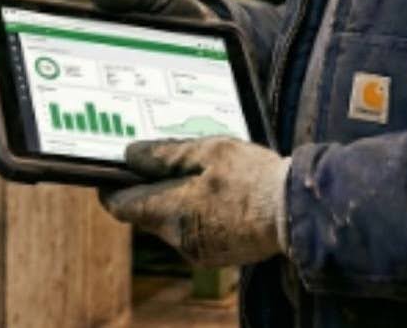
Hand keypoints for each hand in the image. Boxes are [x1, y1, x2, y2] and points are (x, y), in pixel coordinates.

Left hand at [100, 137, 288, 267]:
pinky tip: (222, 193)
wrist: (295, 211)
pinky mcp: (218, 254)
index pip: (121, 206)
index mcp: (170, 212)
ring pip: (172, 222)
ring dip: (179, 200)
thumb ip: (164, 155)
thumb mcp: (207, 152)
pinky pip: (195, 230)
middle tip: (167, 161)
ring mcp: (199, 251)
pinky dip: (199, 212)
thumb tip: (129, 156)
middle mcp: (178, 239)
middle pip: (147, 214)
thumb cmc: (252, 177)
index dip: (112, 187)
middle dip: (151, 189)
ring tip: (204, 173)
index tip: (111, 172)